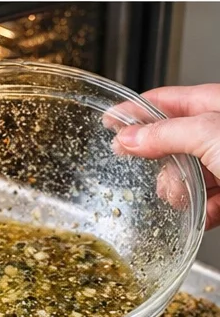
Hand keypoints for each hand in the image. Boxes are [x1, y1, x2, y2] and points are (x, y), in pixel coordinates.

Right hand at [111, 84, 219, 228]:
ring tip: (179, 198)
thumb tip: (128, 137)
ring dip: (181, 189)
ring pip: (192, 174)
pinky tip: (200, 215)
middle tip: (146, 171)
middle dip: (160, 160)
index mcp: (215, 104)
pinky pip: (211, 201)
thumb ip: (163, 135)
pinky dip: (203, 210)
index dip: (135, 111)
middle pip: (175, 140)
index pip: (164, 101)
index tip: (108, 123)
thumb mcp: (207, 134)